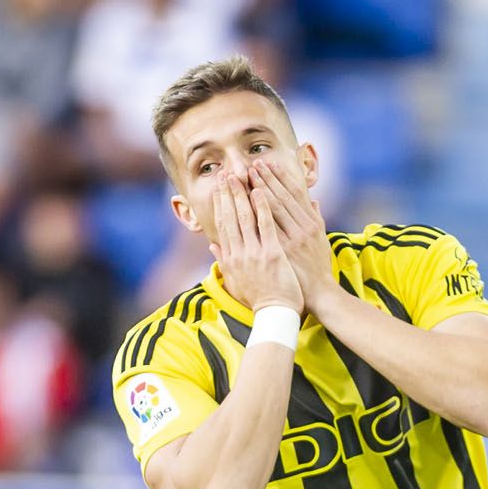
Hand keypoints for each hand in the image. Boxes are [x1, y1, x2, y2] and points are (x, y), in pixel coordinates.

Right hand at [208, 169, 300, 314]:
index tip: (219, 188)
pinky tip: (260, 192)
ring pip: (246, 218)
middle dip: (228, 194)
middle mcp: (239, 253)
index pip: (223, 225)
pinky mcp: (271, 254)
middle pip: (231, 218)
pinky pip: (266, 226)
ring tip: (240, 176)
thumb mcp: (235, 281)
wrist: (274, 314)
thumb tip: (212, 246)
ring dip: (242, 195)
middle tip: (225, 175)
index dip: (220, 205)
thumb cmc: (259, 298)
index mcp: (231, 258)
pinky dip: (262, 208)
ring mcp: (255, 253)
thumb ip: (224, 261)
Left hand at [253, 157, 333, 304]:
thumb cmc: (318, 268)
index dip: (281, 177)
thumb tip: (314, 202)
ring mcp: (295, 237)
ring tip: (248, 174)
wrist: (319, 293)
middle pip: (283, 195)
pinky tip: (253, 197)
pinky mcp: (285, 250)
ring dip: (262, 188)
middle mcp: (305, 226)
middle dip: (268, 178)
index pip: (295, 193)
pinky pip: (271, 226)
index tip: (269, 164)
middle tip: (253, 163)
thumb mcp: (322, 240)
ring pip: (276, 206)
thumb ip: (316, 218)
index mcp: (312, 222)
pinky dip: (262, 210)